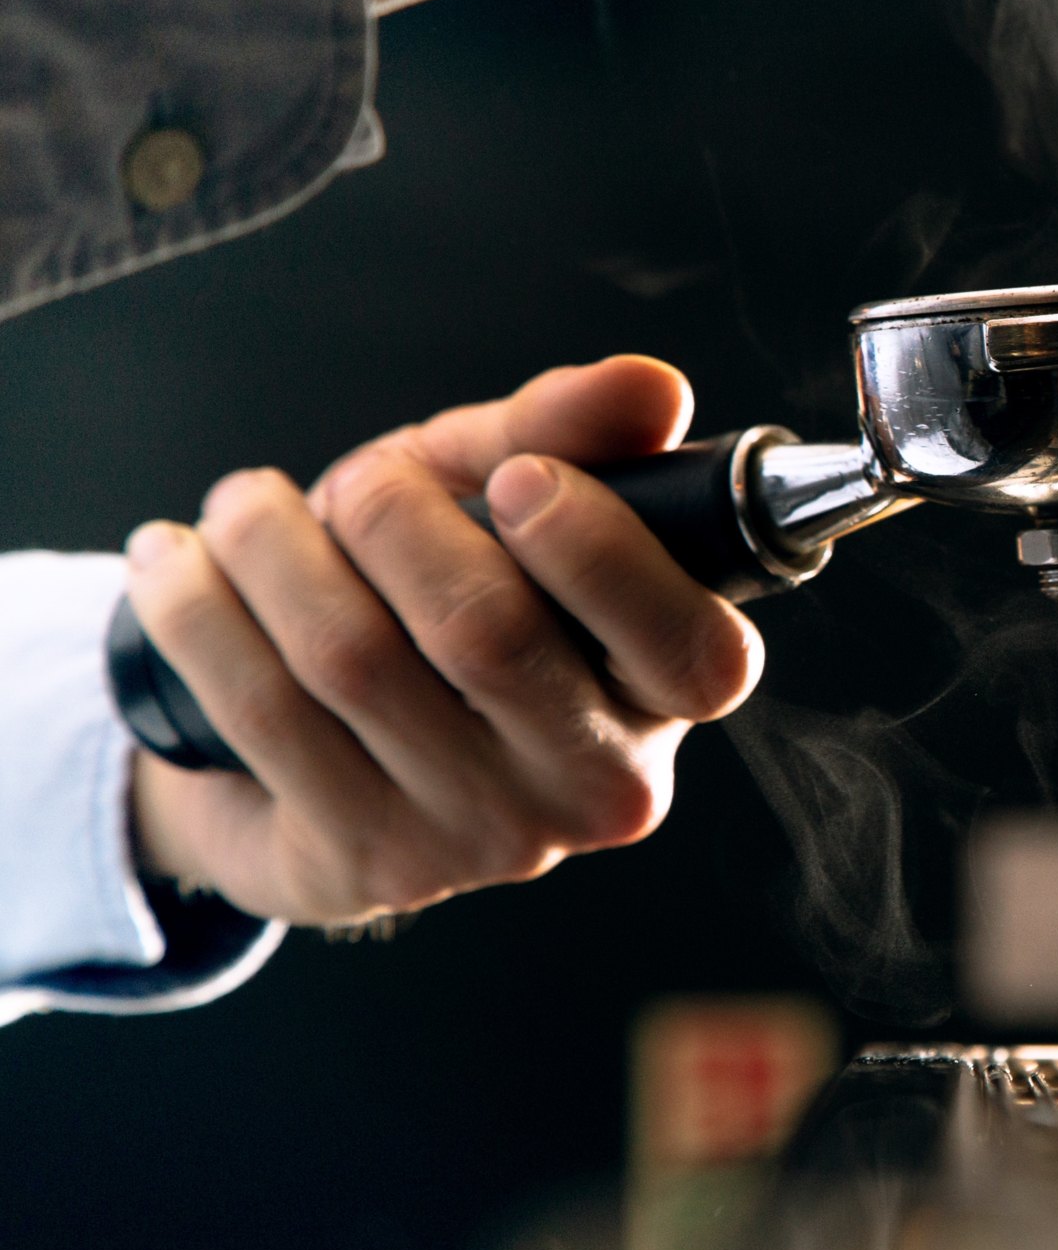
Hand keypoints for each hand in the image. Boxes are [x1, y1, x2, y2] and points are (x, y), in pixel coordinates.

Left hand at [124, 356, 764, 926]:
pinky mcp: (363, 862)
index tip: (515, 481)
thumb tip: (652, 387)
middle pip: (488, 632)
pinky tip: (176, 561)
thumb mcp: (505, 500)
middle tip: (361, 482)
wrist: (319, 741)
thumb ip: (572, 435)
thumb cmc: (440, 595)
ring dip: (273, 547)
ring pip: (354, 658)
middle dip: (394, 516)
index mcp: (669, 696)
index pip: (690, 646)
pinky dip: (197, 608)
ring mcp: (482, 837)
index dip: (598, 551)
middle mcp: (598, 785)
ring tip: (246, 505)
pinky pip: (260, 707)